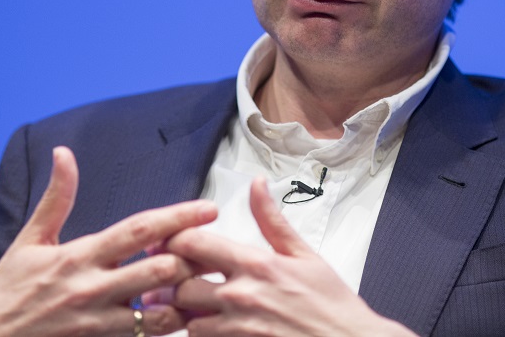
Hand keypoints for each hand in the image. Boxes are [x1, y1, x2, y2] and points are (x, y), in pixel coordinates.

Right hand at [0, 146, 216, 336]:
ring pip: (158, 314)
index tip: (208, 208)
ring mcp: (96, 324)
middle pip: (158, 272)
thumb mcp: (29, 241)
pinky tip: (184, 318)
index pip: (138, 231)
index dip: (177, 217)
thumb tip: (63, 153)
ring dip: (186, 300)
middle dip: (192, 260)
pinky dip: (166, 329)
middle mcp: (91, 289)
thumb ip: (56, 198)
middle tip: (219, 250)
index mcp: (79, 256)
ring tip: (209, 286)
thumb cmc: (7, 290)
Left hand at [165, 178, 414, 336]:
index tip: (173, 244)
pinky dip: (203, 334)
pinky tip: (212, 326)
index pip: (192, 243)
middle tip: (177, 280)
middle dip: (176, 281)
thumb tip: (256, 183)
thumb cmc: (331, 302)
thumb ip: (271, 219)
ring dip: (187, 313)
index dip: (175, 241)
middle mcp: (241, 295)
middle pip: (180, 283)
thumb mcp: (304, 254)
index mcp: (255, 264)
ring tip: (193, 306)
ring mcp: (239, 328)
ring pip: (187, 319)